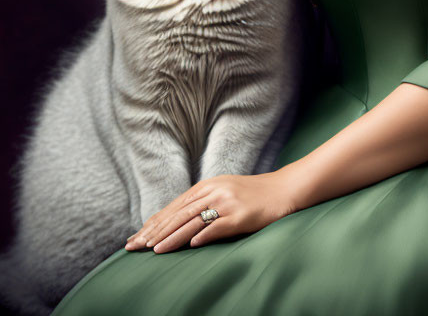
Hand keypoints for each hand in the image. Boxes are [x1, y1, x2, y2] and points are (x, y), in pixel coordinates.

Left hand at [125, 171, 298, 252]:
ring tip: (155, 250)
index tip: (136, 237)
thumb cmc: (252, 195)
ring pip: (193, 220)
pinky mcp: (241, 216)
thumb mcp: (223, 192)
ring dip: (172, 236)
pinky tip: (191, 245)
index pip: (174, 206)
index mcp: (208, 186)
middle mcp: (214, 191)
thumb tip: (171, 220)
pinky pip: (218, 226)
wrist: (283, 190)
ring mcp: (227, 203)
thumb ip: (200, 203)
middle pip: (179, 213)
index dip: (154, 222)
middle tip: (135, 246)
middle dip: (155, 231)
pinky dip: (203, 235)